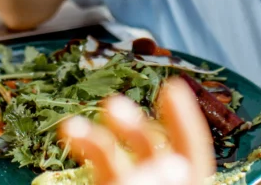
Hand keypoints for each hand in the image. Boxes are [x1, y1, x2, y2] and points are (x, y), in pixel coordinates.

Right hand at [59, 78, 215, 184]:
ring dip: (95, 138)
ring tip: (71, 125)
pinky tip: (68, 134)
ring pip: (118, 160)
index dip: (184, 117)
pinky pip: (100, 172)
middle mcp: (161, 183)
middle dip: (132, 125)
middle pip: (153, 150)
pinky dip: (83, 150)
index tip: (171, 85)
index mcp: (185, 184)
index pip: (192, 150)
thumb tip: (173, 164)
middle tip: (111, 106)